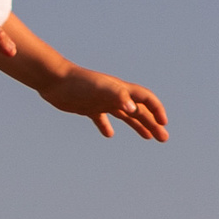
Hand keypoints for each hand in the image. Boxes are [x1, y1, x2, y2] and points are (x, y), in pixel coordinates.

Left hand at [41, 63, 168, 142]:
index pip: (145, 99)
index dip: (156, 110)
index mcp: (120, 90)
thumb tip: (133, 110)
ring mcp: (102, 101)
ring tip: (148, 138)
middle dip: (153, 123)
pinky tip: (109, 135)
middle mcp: (114, 95)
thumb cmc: (78, 83)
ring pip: (125, 115)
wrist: (54, 80)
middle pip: (139, 110)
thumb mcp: (100, 89)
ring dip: (138, 125)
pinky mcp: (88, 107)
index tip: (163, 124)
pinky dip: (106, 127)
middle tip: (163, 138)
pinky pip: (101, 118)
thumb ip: (118, 96)